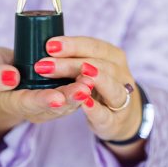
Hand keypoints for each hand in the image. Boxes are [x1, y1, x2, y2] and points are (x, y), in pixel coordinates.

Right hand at [0, 46, 94, 141]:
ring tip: (91, 81)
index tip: (56, 97)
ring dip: (80, 94)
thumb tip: (11, 77)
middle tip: (83, 88)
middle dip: (69, 98)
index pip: (28, 103)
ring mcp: (48, 106)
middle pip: (53, 107)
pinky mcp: (60, 98)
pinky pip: (73, 99)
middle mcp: (33, 109)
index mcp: (13, 102)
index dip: (42, 101)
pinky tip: (93, 78)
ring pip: (67, 105)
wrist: (6, 77)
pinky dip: (83, 90)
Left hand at [35, 36, 144, 156]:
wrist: (123, 117)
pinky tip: (85, 104)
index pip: (93, 46)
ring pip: (110, 88)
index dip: (72, 45)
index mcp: (112, 56)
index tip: (49, 45)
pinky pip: (108, 115)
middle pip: (98, 64)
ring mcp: (122, 98)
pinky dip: (97, 109)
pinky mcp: (116, 121)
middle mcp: (121, 74)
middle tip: (44, 66)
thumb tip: (46, 48)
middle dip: (71, 64)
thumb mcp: (91, 67)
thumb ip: (74, 58)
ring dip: (91, 82)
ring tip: (74, 79)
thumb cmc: (100, 85)